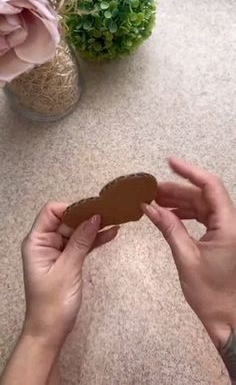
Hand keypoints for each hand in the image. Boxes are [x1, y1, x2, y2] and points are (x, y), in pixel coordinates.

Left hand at [22, 202, 118, 348]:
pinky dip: (95, 240)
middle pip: (67, 219)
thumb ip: (81, 241)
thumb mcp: (68, 269)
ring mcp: (57, 251)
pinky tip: (111, 233)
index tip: (92, 208)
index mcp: (37, 241)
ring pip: (77, 231)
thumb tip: (94, 217)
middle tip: (110, 211)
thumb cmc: (52, 303)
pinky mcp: (67, 260)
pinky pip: (82, 244)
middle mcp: (46, 242)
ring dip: (94, 227)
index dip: (71, 207)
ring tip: (115, 219)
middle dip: (87, 215)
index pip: (52, 211)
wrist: (51, 331)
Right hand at [143, 158, 235, 367]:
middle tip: (152, 190)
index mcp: (228, 225)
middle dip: (177, 190)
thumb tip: (149, 207)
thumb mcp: (186, 257)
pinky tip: (169, 215)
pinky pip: (203, 217)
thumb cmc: (211, 294)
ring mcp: (227, 230)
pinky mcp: (221, 237)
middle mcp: (230, 223)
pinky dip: (186, 214)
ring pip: (202, 206)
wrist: (228, 318)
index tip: (170, 162)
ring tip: (156, 201)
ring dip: (180, 202)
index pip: (210, 186)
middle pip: (203, 196)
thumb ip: (169, 227)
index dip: (190, 171)